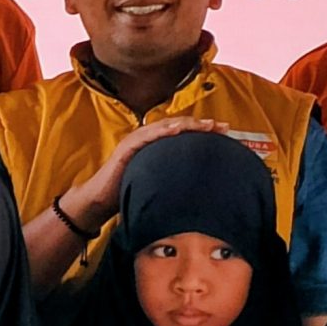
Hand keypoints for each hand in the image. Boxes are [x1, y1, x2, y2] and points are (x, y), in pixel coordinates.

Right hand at [62, 118, 229, 228]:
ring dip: (186, 124)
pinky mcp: (126, 148)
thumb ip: (175, 178)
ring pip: (165, 127)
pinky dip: (161, 132)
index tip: (224, 132)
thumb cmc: (128, 192)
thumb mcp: (158, 183)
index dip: (203, 130)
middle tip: (222, 126)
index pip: (183, 133)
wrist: (101, 201)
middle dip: (201, 124)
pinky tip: (175, 130)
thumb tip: (202, 187)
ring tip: (204, 124)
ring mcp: (136, 141)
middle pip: (178, 126)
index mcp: (156, 145)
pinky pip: (145, 136)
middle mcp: (147, 138)